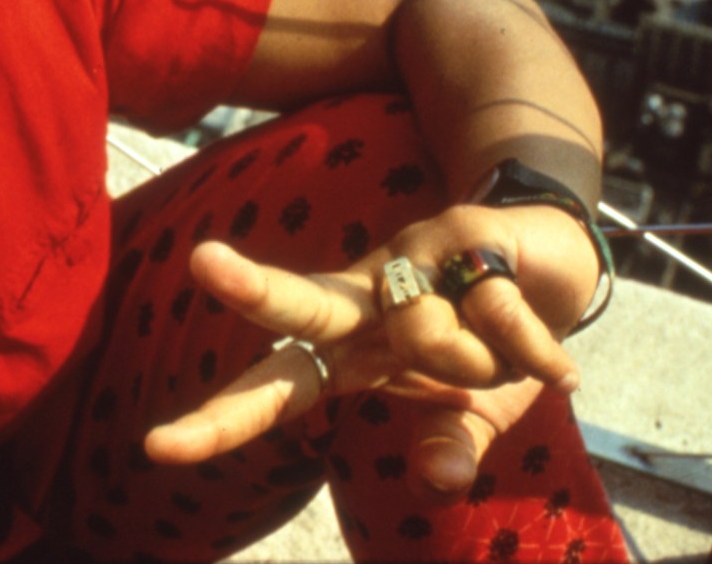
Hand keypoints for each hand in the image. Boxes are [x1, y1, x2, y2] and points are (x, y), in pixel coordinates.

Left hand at [143, 203, 599, 491]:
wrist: (555, 266)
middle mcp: (365, 298)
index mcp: (351, 350)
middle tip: (200, 260)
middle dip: (255, 287)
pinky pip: (498, 313)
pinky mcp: (459, 230)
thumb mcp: (479, 416)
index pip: (276, 386)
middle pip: (304, 300)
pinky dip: (535, 347)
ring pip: (428, 332)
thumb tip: (434, 481)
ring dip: (487, 364)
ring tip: (508, 357)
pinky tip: (549, 347)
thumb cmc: (495, 345)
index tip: (156, 446)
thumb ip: (451, 447)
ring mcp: (409, 257)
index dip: (221, 419)